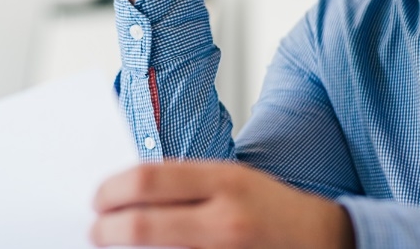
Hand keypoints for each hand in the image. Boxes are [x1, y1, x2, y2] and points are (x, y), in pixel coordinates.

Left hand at [90, 161, 354, 247]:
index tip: (98, 199)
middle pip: (139, 225)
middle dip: (105, 230)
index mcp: (223, 180)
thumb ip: (184, 184)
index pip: (145, 181)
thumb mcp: (231, 178)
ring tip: (115, 246)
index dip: (110, 191)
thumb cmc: (271, 209)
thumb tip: (126, 193)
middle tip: (96, 230)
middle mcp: (223, 219)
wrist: (323, 241)